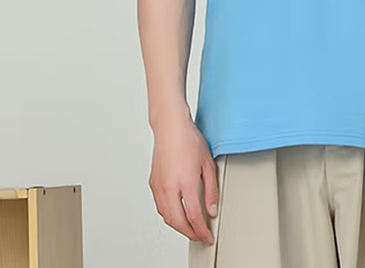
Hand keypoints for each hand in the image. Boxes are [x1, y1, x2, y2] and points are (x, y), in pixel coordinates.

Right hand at [149, 106, 218, 243]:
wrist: (170, 127)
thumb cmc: (189, 140)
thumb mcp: (207, 164)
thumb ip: (211, 190)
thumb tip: (211, 209)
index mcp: (185, 182)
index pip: (194, 216)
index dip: (202, 231)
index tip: (207, 236)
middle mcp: (170, 186)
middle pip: (178, 221)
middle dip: (190, 233)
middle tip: (200, 236)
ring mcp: (159, 186)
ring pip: (166, 217)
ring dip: (178, 227)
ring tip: (190, 228)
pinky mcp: (153, 183)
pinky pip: (160, 207)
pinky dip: (169, 216)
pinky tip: (177, 214)